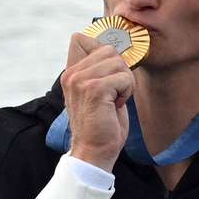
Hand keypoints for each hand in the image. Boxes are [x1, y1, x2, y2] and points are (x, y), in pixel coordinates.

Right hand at [60, 33, 135, 171]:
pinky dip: (127, 94)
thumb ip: (99, 70)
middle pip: (111, 52)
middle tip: (114, 95)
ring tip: (114, 102)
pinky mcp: (95, 89)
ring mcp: (81, 81)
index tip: (110, 85)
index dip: (111, 63)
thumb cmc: (100, 126)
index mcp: (71, 73)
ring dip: (125, 84)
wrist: (93, 152)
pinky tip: (115, 107)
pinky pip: (125, 78)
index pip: (97, 45)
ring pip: (119, 64)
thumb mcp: (96, 92)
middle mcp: (72, 74)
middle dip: (120, 73)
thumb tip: (114, 49)